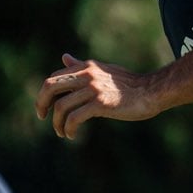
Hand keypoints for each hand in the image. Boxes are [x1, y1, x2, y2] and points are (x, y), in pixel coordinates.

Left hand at [36, 54, 163, 135]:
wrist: (151, 91)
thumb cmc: (128, 84)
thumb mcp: (102, 71)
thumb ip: (82, 66)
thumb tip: (65, 57)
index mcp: (86, 67)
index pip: (54, 77)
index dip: (44, 93)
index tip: (46, 108)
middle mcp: (87, 75)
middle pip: (50, 86)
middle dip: (41, 103)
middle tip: (42, 117)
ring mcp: (93, 89)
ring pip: (61, 106)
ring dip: (57, 123)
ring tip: (61, 133)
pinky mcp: (100, 104)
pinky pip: (74, 118)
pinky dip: (69, 129)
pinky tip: (71, 135)